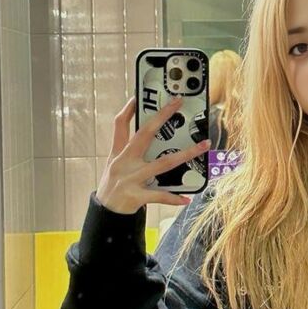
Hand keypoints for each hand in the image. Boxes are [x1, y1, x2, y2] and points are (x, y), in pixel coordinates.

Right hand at [96, 96, 209, 214]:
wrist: (104, 213)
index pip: (120, 124)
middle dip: (161, 117)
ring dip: (186, 154)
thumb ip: (127, 148)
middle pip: (144, 134)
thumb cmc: (113, 185)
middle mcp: (124, 162)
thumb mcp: (114, 164)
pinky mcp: (136, 196)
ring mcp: (130, 178)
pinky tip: (186, 198)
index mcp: (118, 152)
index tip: (138, 95)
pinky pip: (159, 195)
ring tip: (203, 145)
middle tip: (177, 103)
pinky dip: (173, 197)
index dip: (129, 109)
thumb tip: (149, 133)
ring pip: (163, 163)